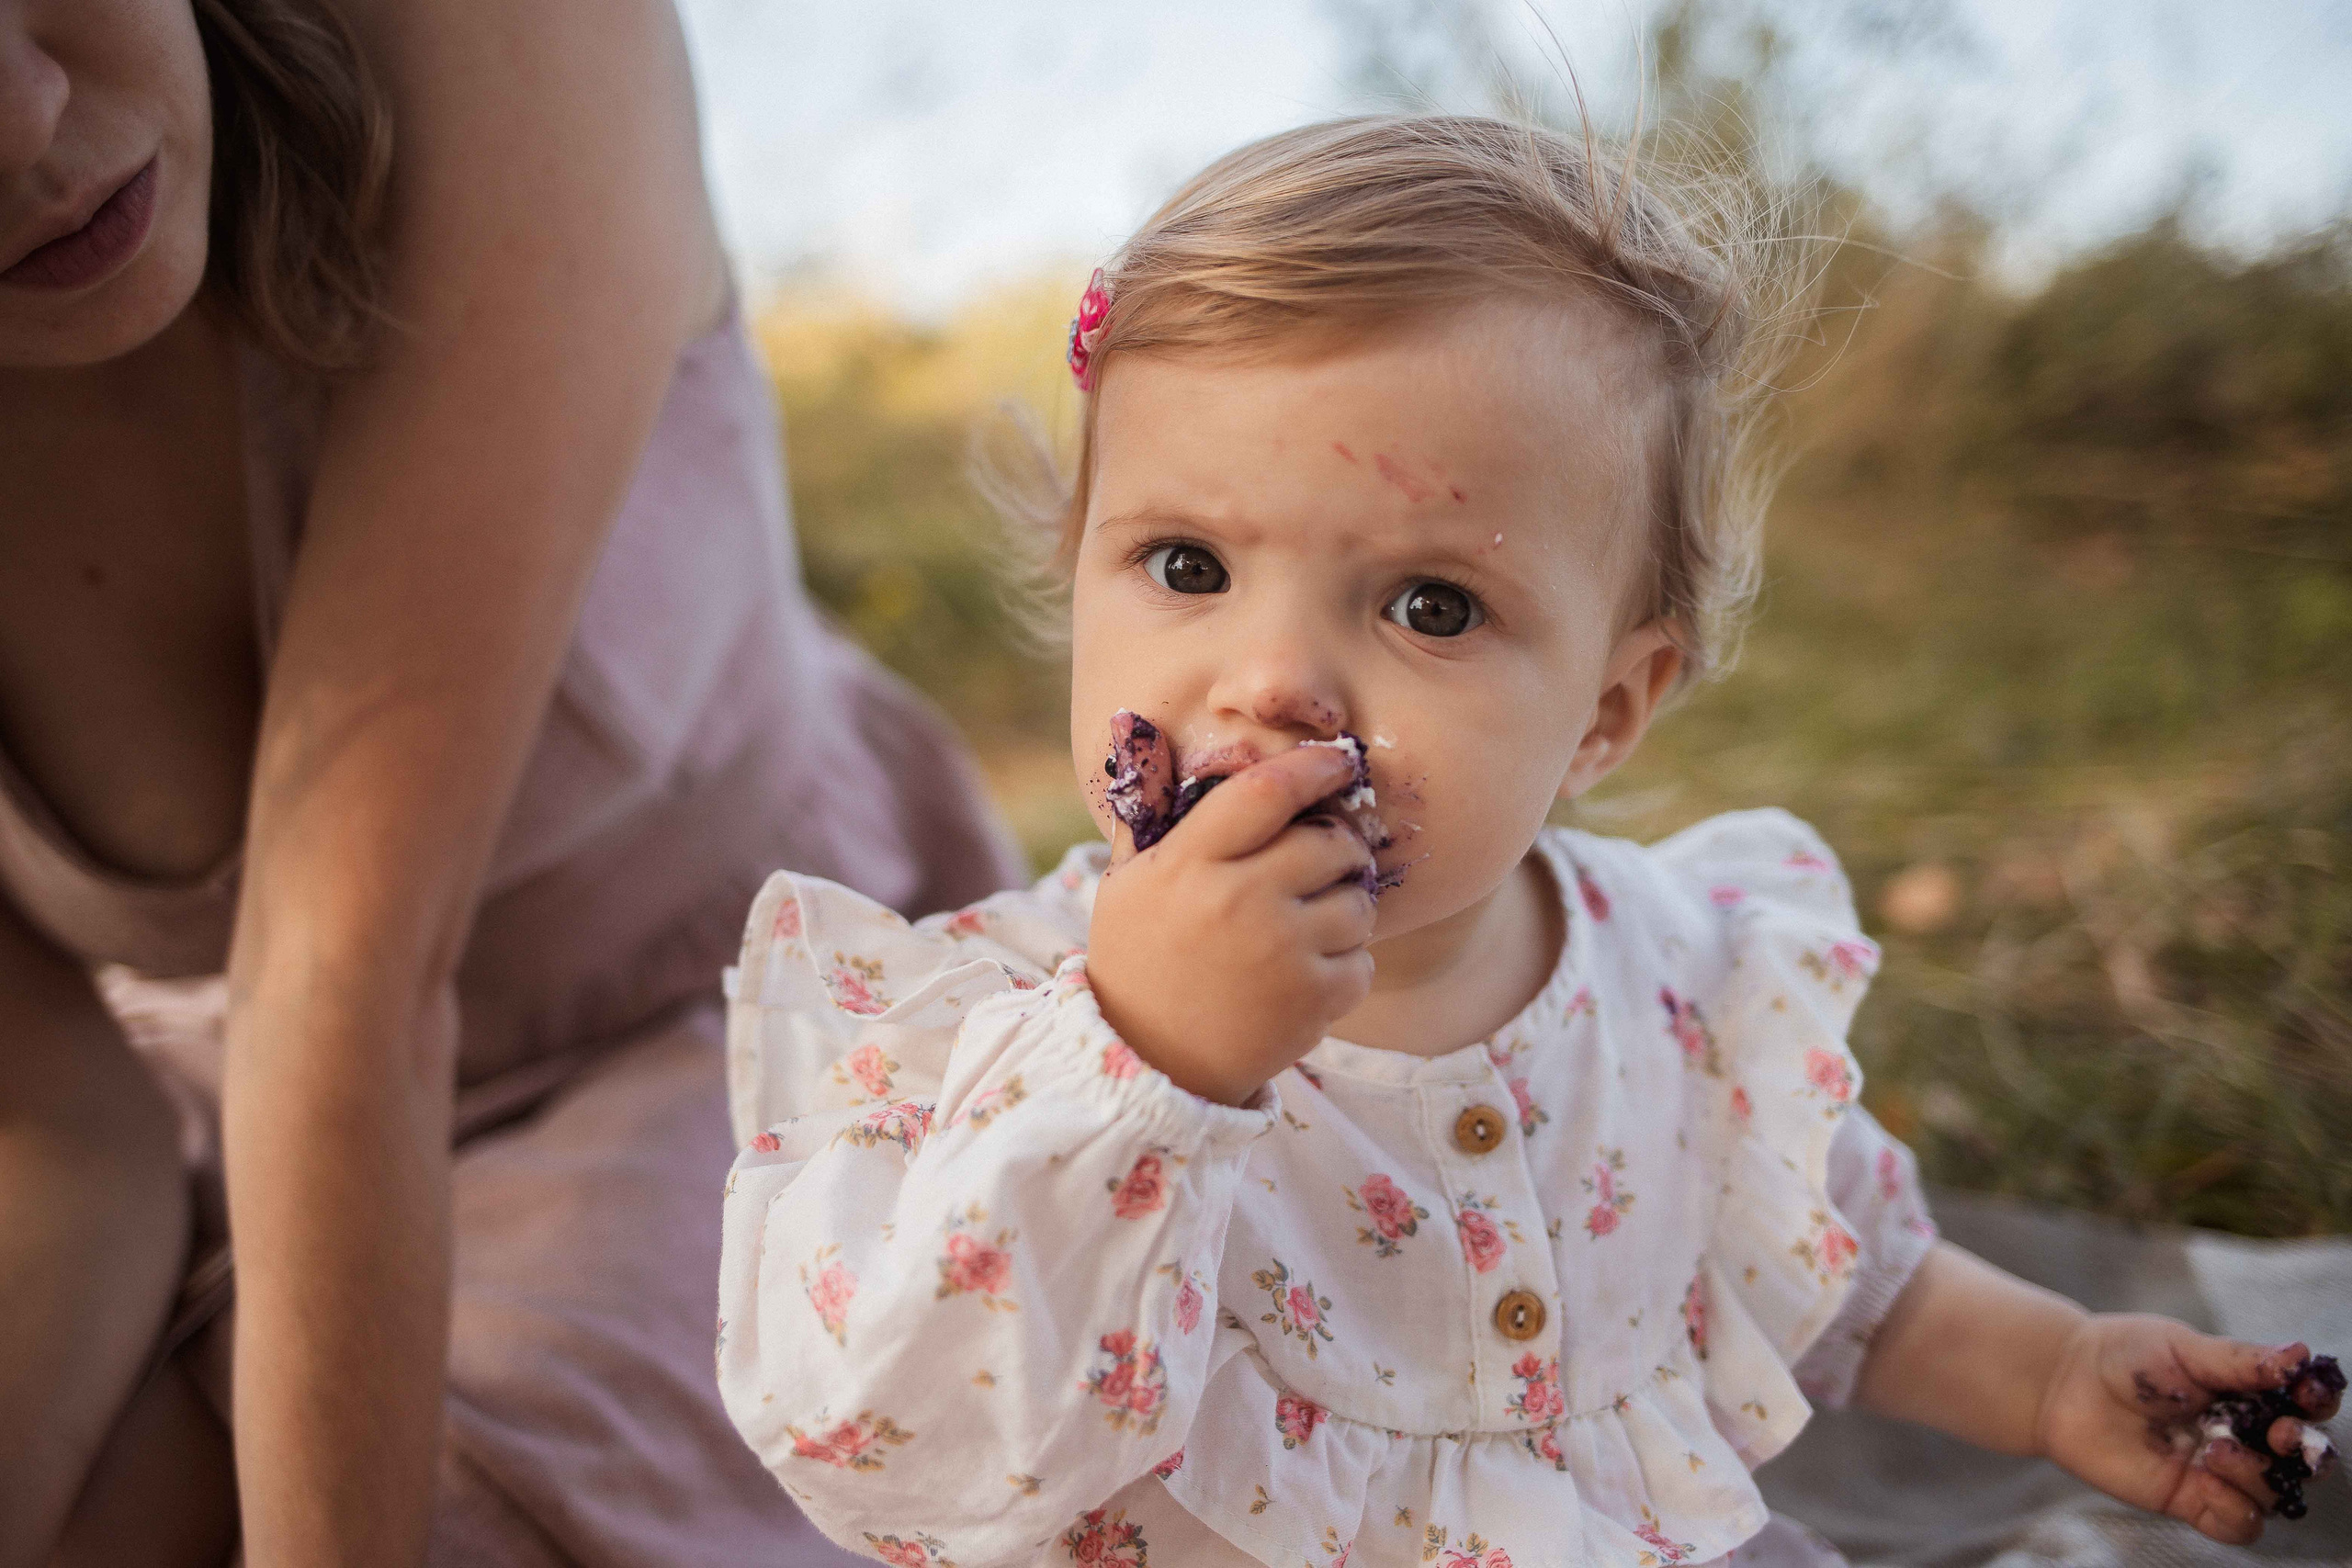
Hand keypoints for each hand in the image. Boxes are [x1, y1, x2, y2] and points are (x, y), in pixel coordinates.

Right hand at [1086, 738, 1376, 1105]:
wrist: (1148, 1064)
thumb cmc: (1137, 963)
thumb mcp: (1124, 886)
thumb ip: (1146, 815)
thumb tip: (1133, 725)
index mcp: (1190, 863)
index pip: (1266, 791)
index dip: (1313, 766)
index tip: (1339, 760)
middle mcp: (1237, 899)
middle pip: (1327, 843)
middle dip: (1340, 847)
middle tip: (1329, 862)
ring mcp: (1278, 951)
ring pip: (1356, 903)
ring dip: (1346, 910)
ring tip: (1313, 927)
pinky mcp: (1309, 1001)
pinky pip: (1363, 962)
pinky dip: (1348, 967)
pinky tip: (1309, 976)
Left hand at [2038, 1319, 2340, 1543]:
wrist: (2064, 1382)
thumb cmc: (2125, 1356)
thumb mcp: (2182, 1346)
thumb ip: (2240, 1360)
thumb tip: (2300, 1355)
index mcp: (2250, 1393)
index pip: (2306, 1406)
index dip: (2317, 1402)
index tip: (2307, 1393)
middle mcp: (2244, 1435)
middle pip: (2302, 1460)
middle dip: (2305, 1451)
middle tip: (2279, 1435)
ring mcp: (2219, 1471)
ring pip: (2273, 1495)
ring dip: (2257, 1476)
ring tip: (2216, 1449)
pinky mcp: (2190, 1499)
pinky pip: (2236, 1525)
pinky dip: (2233, 1510)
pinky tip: (2204, 1481)